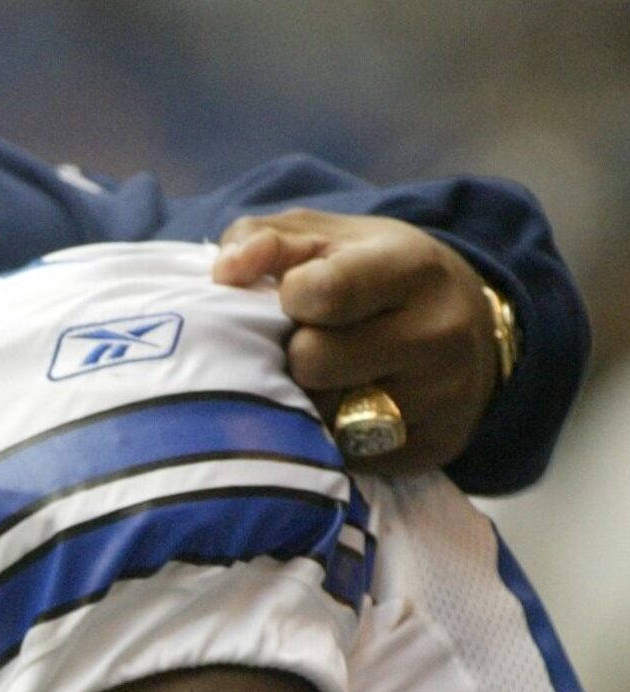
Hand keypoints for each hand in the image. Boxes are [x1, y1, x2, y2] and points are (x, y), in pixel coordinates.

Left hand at [212, 209, 501, 472]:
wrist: (467, 321)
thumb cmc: (371, 271)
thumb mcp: (325, 235)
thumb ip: (263, 238)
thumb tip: (225, 272)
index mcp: (412, 268)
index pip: (320, 294)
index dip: (290, 296)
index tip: (297, 294)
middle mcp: (439, 333)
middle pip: (313, 362)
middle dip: (296, 352)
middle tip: (310, 339)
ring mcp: (443, 395)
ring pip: (324, 416)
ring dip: (307, 397)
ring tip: (328, 373)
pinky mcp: (437, 446)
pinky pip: (346, 456)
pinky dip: (332, 435)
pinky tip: (348, 406)